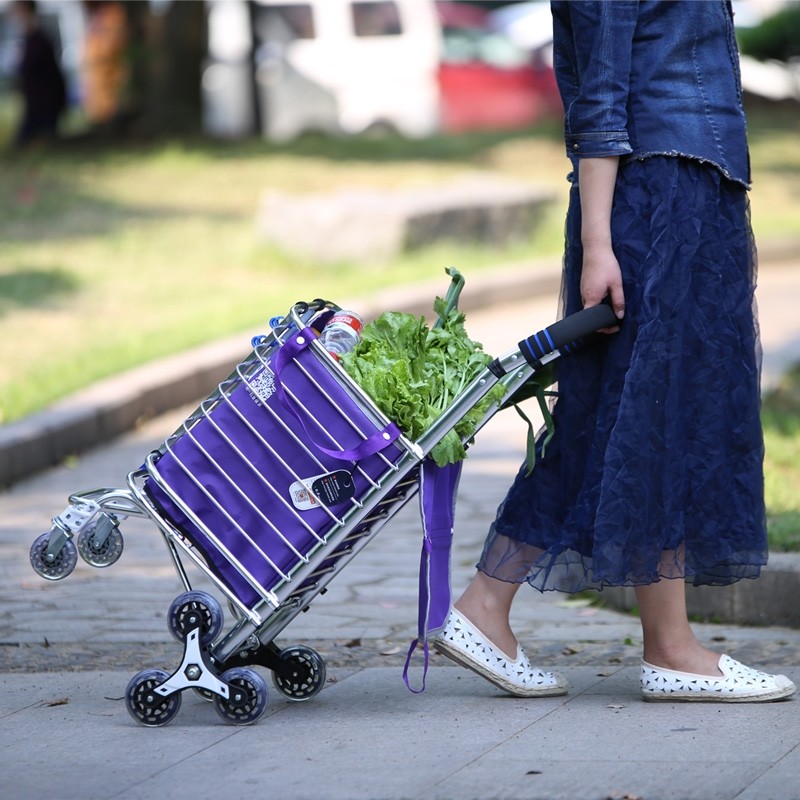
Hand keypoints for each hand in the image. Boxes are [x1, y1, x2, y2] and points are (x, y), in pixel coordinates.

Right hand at [576, 157, 623, 332]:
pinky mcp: (584, 286)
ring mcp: (582, 291)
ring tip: (613, 310)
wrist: (595, 248)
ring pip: (590, 307)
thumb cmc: (607, 265)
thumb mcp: (617, 284)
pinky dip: (596, 303)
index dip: (602, 328)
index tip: (613, 328)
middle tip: (615, 321)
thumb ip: (618, 302)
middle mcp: (584, 297)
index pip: (592, 321)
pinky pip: (589, 300)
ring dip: (600, 311)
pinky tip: (606, 298)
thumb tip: (619, 317)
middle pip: (590, 316)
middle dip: (602, 321)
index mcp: (591, 299)